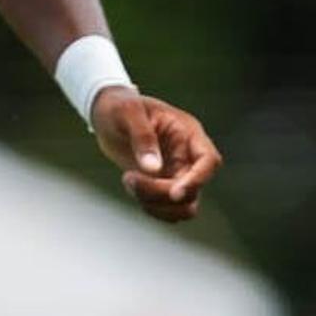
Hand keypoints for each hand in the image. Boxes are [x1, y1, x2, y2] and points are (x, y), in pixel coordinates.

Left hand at [93, 88, 219, 222]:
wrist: (107, 114)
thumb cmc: (120, 106)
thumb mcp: (128, 112)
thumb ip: (142, 137)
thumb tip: (153, 169)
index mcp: (187, 133)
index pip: (208, 161)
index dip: (198, 180)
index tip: (174, 194)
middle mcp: (187, 156)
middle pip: (192, 189)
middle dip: (161, 193)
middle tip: (128, 178)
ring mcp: (177, 173)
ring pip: (184, 206)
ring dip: (156, 205)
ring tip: (128, 182)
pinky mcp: (162, 185)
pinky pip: (168, 209)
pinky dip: (151, 208)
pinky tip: (131, 187)